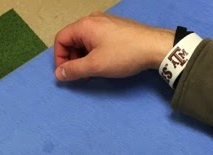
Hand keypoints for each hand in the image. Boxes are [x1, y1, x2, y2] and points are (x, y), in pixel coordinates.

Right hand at [54, 12, 173, 80]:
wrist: (154, 46)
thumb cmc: (124, 54)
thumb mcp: (95, 65)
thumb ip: (74, 70)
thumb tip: (58, 74)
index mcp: (84, 25)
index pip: (61, 39)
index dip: (59, 58)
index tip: (66, 74)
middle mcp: (93, 20)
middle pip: (73, 40)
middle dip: (73, 60)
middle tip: (80, 76)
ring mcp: (105, 23)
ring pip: (85, 42)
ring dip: (84, 58)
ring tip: (92, 73)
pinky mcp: (115, 29)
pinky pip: (97, 40)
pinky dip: (95, 53)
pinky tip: (103, 65)